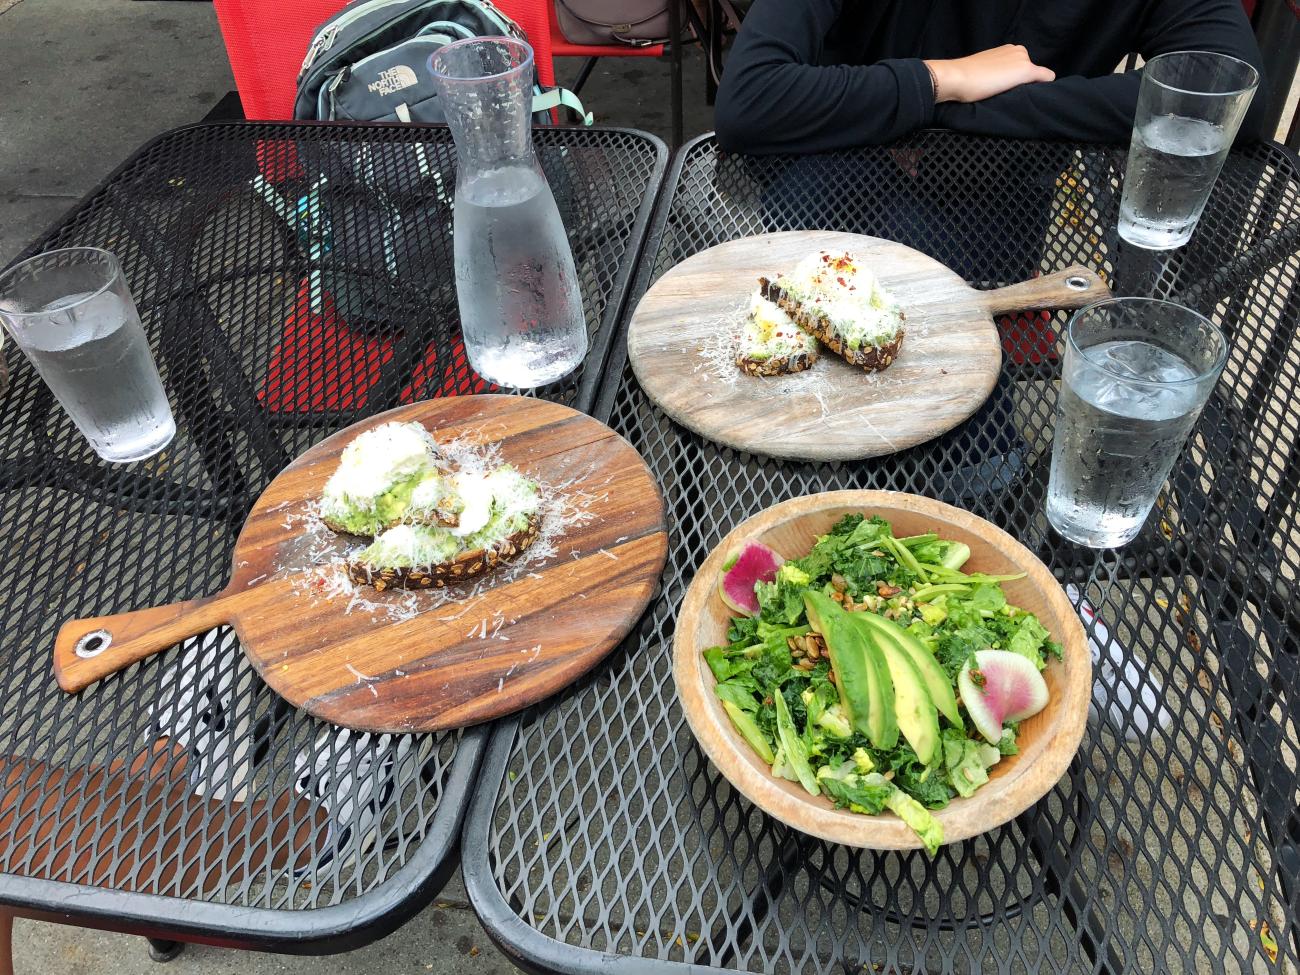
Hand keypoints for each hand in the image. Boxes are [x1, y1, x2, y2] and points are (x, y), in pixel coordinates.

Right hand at [925, 45, 1054, 103]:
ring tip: (1010, 94)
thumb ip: (994, 71)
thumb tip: (996, 83)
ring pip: (1036, 76)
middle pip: (1031, 70)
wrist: (958, 77)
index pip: (1020, 65)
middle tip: (1005, 93)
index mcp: (1007, 49)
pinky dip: (1044, 85)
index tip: (1004, 88)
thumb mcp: (982, 69)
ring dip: (1028, 86)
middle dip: (1023, 81)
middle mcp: (1018, 50)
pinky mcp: (1026, 70)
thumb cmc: (964, 78)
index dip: (1015, 78)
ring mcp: (1023, 59)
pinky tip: (1035, 94)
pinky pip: (1046, 77)